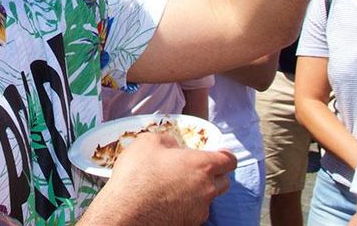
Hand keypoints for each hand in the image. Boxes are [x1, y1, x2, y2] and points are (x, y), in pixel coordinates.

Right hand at [82, 132, 236, 224]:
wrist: (126, 212)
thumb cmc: (138, 174)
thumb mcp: (148, 142)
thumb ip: (167, 140)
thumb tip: (172, 146)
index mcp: (202, 166)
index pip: (229, 160)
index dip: (225, 155)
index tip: (217, 153)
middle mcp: (206, 189)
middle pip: (224, 182)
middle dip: (214, 174)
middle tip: (195, 170)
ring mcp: (199, 210)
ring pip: (208, 199)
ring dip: (198, 192)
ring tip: (175, 187)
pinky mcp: (188, 225)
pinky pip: (194, 212)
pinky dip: (185, 206)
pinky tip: (167, 202)